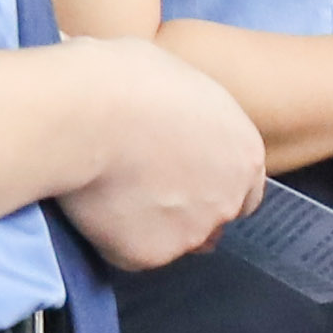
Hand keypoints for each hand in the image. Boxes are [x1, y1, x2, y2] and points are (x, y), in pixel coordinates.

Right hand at [56, 38, 260, 270]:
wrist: (87, 112)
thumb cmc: (125, 78)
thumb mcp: (178, 80)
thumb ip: (189, 115)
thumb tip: (169, 112)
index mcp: (244, 153)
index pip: (243, 191)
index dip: (210, 186)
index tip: (179, 178)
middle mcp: (228, 200)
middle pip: (211, 220)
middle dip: (182, 211)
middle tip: (138, 186)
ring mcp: (191, 232)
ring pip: (171, 240)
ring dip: (147, 225)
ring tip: (109, 189)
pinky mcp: (150, 255)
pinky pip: (130, 252)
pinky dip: (113, 237)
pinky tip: (94, 205)